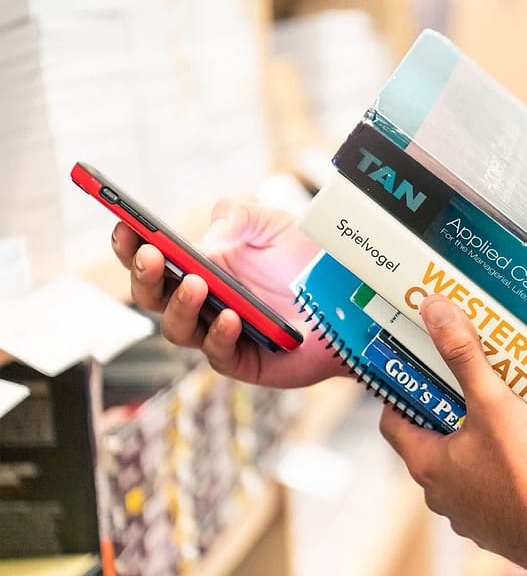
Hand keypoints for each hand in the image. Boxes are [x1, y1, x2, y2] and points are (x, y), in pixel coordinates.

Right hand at [111, 198, 338, 386]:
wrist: (353, 298)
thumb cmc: (310, 262)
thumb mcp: (274, 223)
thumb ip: (238, 214)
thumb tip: (210, 235)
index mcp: (202, 266)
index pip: (153, 258)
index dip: (132, 245)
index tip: (123, 227)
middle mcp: (204, 302)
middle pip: (153, 296)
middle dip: (144, 275)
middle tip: (151, 254)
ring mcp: (221, 333)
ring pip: (178, 329)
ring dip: (180, 305)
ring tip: (196, 282)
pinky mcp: (245, 361)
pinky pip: (219, 354)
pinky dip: (219, 334)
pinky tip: (230, 316)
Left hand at [379, 295, 526, 567]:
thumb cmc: (525, 471)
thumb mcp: (492, 401)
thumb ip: (463, 355)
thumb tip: (434, 311)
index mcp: (429, 466)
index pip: (394, 424)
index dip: (403, 394)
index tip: (418, 370)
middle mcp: (444, 496)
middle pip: (433, 443)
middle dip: (451, 411)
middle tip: (471, 381)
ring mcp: (474, 516)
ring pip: (467, 468)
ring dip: (480, 441)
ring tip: (507, 411)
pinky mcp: (505, 527)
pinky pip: (498, 489)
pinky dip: (507, 468)